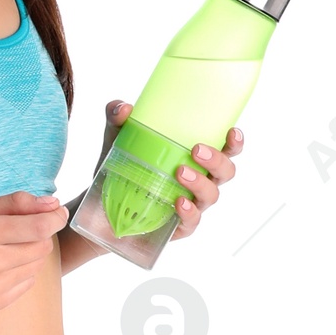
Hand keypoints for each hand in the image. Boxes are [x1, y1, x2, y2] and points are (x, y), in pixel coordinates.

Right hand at [0, 189, 68, 313]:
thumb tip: (53, 204)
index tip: (57, 213)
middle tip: (18, 230)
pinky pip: (26, 283)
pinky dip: (20, 272)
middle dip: (38, 234)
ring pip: (36, 265)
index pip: (39, 227)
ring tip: (4, 248)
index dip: (55, 218)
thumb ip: (16, 204)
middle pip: (42, 246)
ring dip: (29, 253)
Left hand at [98, 100, 244, 239]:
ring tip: (180, 172)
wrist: (100, 207)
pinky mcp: (178, 226)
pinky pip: (192, 221)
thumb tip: (123, 107)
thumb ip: (117, 117)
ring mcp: (192, 205)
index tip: (231, 132)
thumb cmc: (122, 167)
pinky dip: (189, 212)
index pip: (226, 149)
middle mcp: (200, 180)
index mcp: (195, 158)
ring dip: (200, 182)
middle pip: (225, 172)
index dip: (235, 142)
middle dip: (217, 160)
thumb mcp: (116, 138)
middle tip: (196, 150)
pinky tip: (179, 203)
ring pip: (211, 195)